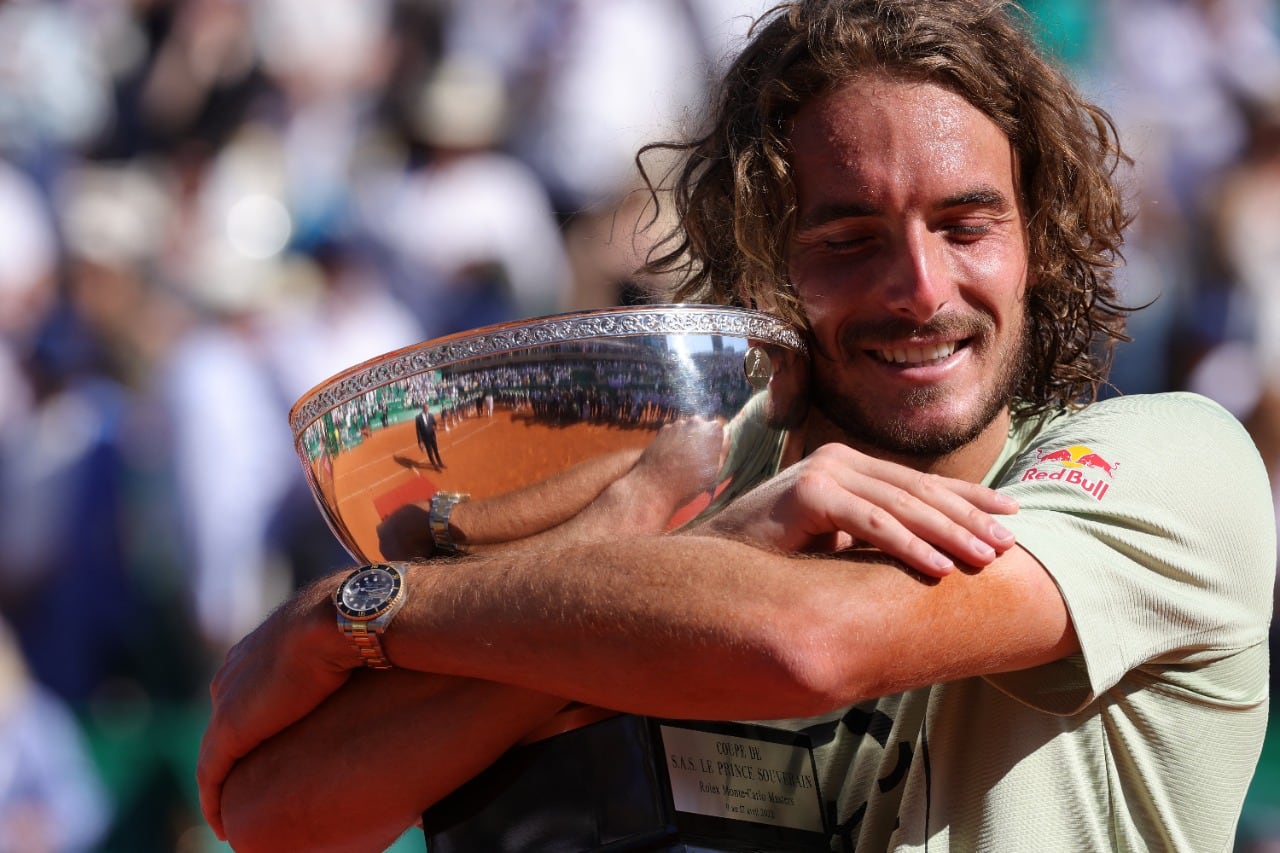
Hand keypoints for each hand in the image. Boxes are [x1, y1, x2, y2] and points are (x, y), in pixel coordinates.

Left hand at [196, 576, 357, 839]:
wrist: (348, 619)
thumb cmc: (364, 622)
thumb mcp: (354, 635)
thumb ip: (353, 651)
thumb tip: (388, 663)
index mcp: (263, 644)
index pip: (251, 688)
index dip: (260, 718)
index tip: (273, 746)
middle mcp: (237, 668)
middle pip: (230, 718)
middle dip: (236, 750)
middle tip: (253, 783)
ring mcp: (229, 697)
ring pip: (216, 749)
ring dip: (223, 781)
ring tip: (233, 812)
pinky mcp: (229, 728)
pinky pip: (211, 773)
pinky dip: (213, 799)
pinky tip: (222, 824)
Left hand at [627, 416, 727, 511]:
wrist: (656, 486)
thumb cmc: (691, 482)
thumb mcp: (716, 470)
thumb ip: (723, 449)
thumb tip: (725, 436)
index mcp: (714, 430)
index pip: (719, 432)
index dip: (714, 445)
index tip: (709, 458)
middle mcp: (696, 421)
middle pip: (702, 428)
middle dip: (700, 440)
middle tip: (695, 460)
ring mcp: (677, 424)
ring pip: (686, 430)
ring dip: (686, 441)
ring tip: (681, 461)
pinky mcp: (662, 429)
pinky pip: (672, 434)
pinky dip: (672, 442)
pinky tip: (670, 458)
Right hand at [698, 442, 1017, 576]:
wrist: (713, 564)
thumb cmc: (775, 559)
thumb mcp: (835, 542)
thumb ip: (873, 536)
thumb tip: (932, 553)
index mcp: (848, 467)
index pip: (919, 483)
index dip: (967, 498)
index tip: (1010, 514)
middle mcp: (839, 460)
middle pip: (918, 492)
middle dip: (968, 518)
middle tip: (1008, 544)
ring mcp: (823, 473)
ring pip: (902, 507)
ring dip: (950, 535)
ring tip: (986, 559)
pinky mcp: (808, 495)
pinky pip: (871, 524)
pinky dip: (908, 546)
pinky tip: (938, 568)